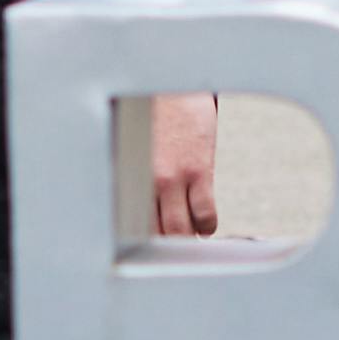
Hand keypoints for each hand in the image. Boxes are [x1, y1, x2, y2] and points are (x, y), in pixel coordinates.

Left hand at [145, 90, 220, 238]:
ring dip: (189, 238)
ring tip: (191, 238)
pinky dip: (207, 226)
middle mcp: (152, 181)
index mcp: (132, 177)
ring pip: (184, 229)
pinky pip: (206, 212)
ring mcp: (178, 177)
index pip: (134, 224)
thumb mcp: (131, 150)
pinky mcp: (201, 170)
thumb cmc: (150, 120)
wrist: (174, 86)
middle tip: (173, 251)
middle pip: (159, 233)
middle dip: (167, 247)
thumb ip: (133, 181)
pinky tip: (205, 225)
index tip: (148, 253)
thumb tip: (131, 211)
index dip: (142, 243)